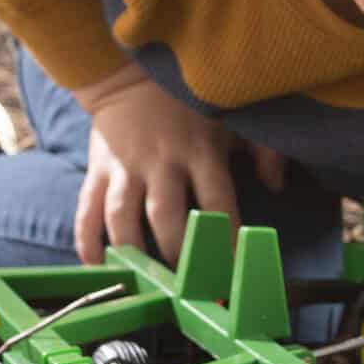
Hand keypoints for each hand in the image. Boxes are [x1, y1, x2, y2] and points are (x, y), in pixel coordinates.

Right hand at [71, 66, 285, 264]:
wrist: (129, 73)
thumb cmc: (190, 103)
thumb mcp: (234, 118)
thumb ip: (263, 151)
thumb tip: (277, 186)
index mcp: (201, 152)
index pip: (217, 203)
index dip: (225, 240)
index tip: (234, 272)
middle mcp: (161, 162)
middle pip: (167, 218)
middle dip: (177, 257)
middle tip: (186, 290)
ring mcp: (126, 167)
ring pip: (123, 218)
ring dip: (132, 254)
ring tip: (143, 284)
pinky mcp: (97, 169)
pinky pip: (86, 210)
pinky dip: (87, 242)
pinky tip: (97, 267)